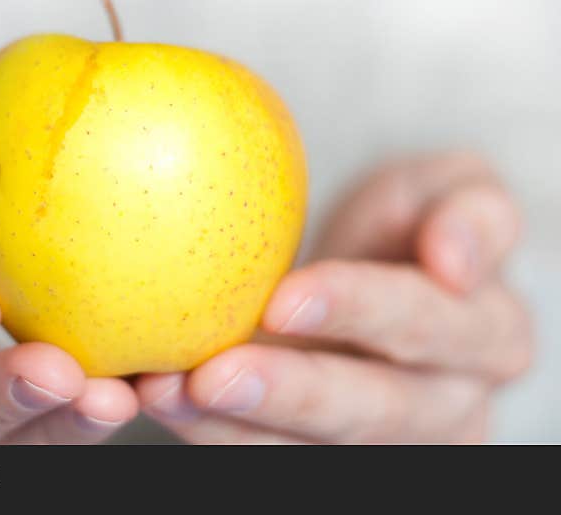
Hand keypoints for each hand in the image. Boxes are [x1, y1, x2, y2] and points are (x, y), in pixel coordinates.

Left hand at [136, 152, 532, 442]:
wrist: (380, 278)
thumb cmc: (412, 224)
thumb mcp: (453, 190)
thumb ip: (472, 213)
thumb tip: (453, 260)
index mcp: (487, 335)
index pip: (426, 322)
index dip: (357, 311)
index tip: (282, 299)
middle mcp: (446, 404)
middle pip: (371, 410)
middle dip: (289, 395)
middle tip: (211, 376)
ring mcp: (384, 441)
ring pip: (310, 449)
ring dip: (231, 428)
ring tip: (163, 393)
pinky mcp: (325, 452)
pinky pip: (265, 452)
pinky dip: (208, 431)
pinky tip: (156, 396)